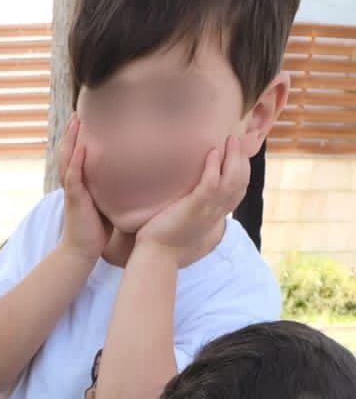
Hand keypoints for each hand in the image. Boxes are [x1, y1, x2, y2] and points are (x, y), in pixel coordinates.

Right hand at [58, 115, 108, 263]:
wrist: (82, 250)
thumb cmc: (96, 229)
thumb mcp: (107, 202)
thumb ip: (114, 187)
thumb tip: (135, 175)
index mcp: (80, 183)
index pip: (77, 155)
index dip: (79, 138)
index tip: (86, 119)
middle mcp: (73, 183)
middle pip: (68, 152)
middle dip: (71, 132)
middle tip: (77, 112)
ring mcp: (72, 191)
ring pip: (67, 160)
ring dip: (70, 140)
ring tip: (75, 121)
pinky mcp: (74, 199)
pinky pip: (73, 176)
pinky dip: (76, 160)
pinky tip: (81, 146)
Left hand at [138, 137, 250, 263]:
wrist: (156, 257)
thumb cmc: (166, 244)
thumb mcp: (187, 225)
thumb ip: (193, 213)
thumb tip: (187, 202)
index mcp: (217, 217)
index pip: (239, 191)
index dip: (242, 171)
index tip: (239, 156)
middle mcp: (217, 213)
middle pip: (241, 181)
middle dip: (241, 159)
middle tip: (235, 141)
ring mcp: (208, 210)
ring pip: (232, 179)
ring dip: (232, 157)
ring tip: (229, 141)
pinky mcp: (195, 207)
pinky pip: (211, 183)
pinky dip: (213, 167)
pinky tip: (211, 153)